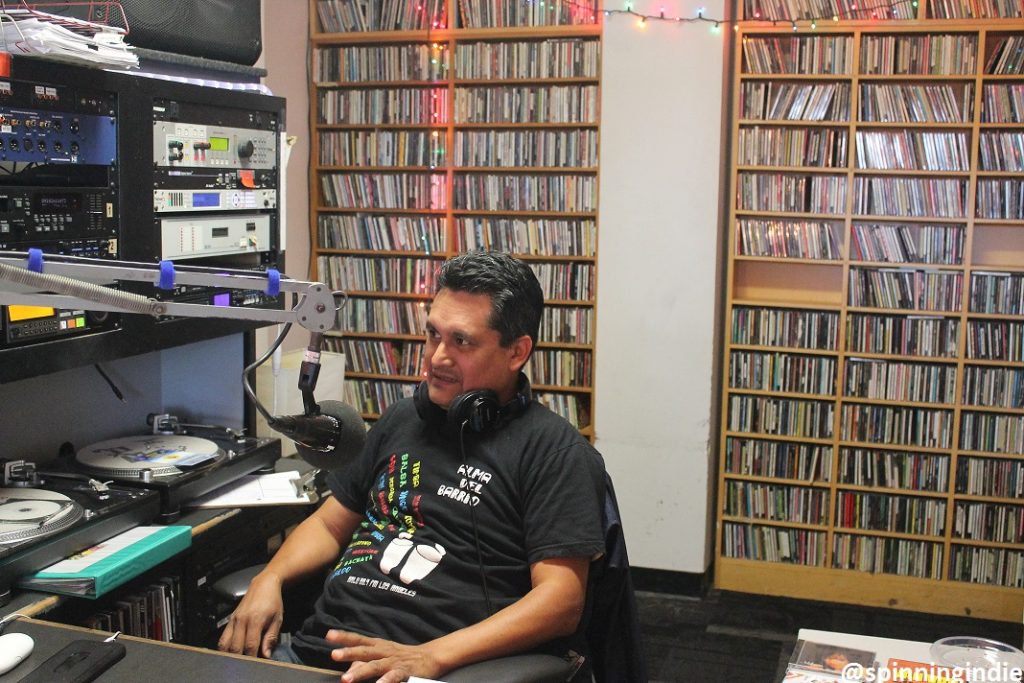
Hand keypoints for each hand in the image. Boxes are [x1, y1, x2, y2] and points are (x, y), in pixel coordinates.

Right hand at [217, 572, 284, 657]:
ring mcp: (234, 620)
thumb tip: (266, 655)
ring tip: (237, 661)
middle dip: (240, 659)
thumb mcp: (277, 619)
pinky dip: (224, 647)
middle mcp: (242, 620)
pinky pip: (223, 637)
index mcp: (255, 620)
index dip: (252, 658)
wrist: (263, 585)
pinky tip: (230, 652)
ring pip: (225, 644)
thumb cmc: (273, 601)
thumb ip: (271, 637)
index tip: (256, 665)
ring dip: (229, 655)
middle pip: (235, 647)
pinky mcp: (229, 619)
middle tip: (246, 665)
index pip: (251, 645)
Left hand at [327, 630, 443, 682]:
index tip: (328, 635)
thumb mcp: (383, 655)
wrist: (429, 657)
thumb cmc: (401, 657)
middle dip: (349, 653)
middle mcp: (384, 651)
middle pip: (364, 651)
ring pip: (375, 666)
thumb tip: (349, 669)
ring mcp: (394, 661)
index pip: (358, 639)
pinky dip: (386, 681)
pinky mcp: (405, 671)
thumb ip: (365, 662)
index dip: (344, 637)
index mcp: (377, 645)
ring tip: (346, 679)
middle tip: (333, 655)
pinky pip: (394, 677)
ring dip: (361, 672)